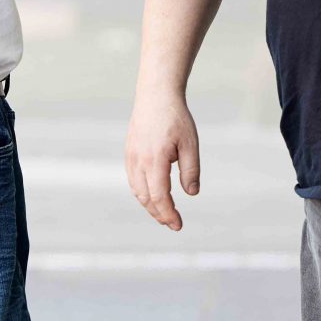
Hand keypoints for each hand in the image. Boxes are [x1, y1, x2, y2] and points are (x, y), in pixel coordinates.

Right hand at [126, 94, 199, 230]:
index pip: (159, 196)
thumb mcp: (190, 143)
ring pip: (137, 191)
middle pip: (146, 198)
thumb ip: (191, 170)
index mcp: (155, 159)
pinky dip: (142, 193)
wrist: (156, 95)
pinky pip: (133, 180)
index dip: (168, 214)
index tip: (178, 225)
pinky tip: (153, 196)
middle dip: (159, 214)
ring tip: (164, 214)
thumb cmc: (176, 117)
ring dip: (150, 206)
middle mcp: (139, 161)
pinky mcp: (129, 153)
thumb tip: (191, 194)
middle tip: (174, 224)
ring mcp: (131, 157)